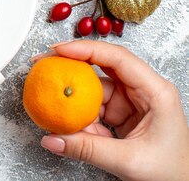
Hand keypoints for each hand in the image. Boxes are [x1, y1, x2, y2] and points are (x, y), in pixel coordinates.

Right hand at [35, 40, 188, 180]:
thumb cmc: (173, 172)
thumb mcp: (129, 161)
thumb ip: (87, 149)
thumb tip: (52, 139)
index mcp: (155, 92)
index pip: (118, 58)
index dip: (86, 49)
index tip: (58, 49)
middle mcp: (143, 90)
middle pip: (102, 67)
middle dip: (72, 66)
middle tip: (45, 66)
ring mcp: (131, 101)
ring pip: (93, 91)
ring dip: (75, 105)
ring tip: (57, 116)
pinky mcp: (121, 114)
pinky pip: (93, 109)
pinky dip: (80, 120)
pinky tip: (72, 131)